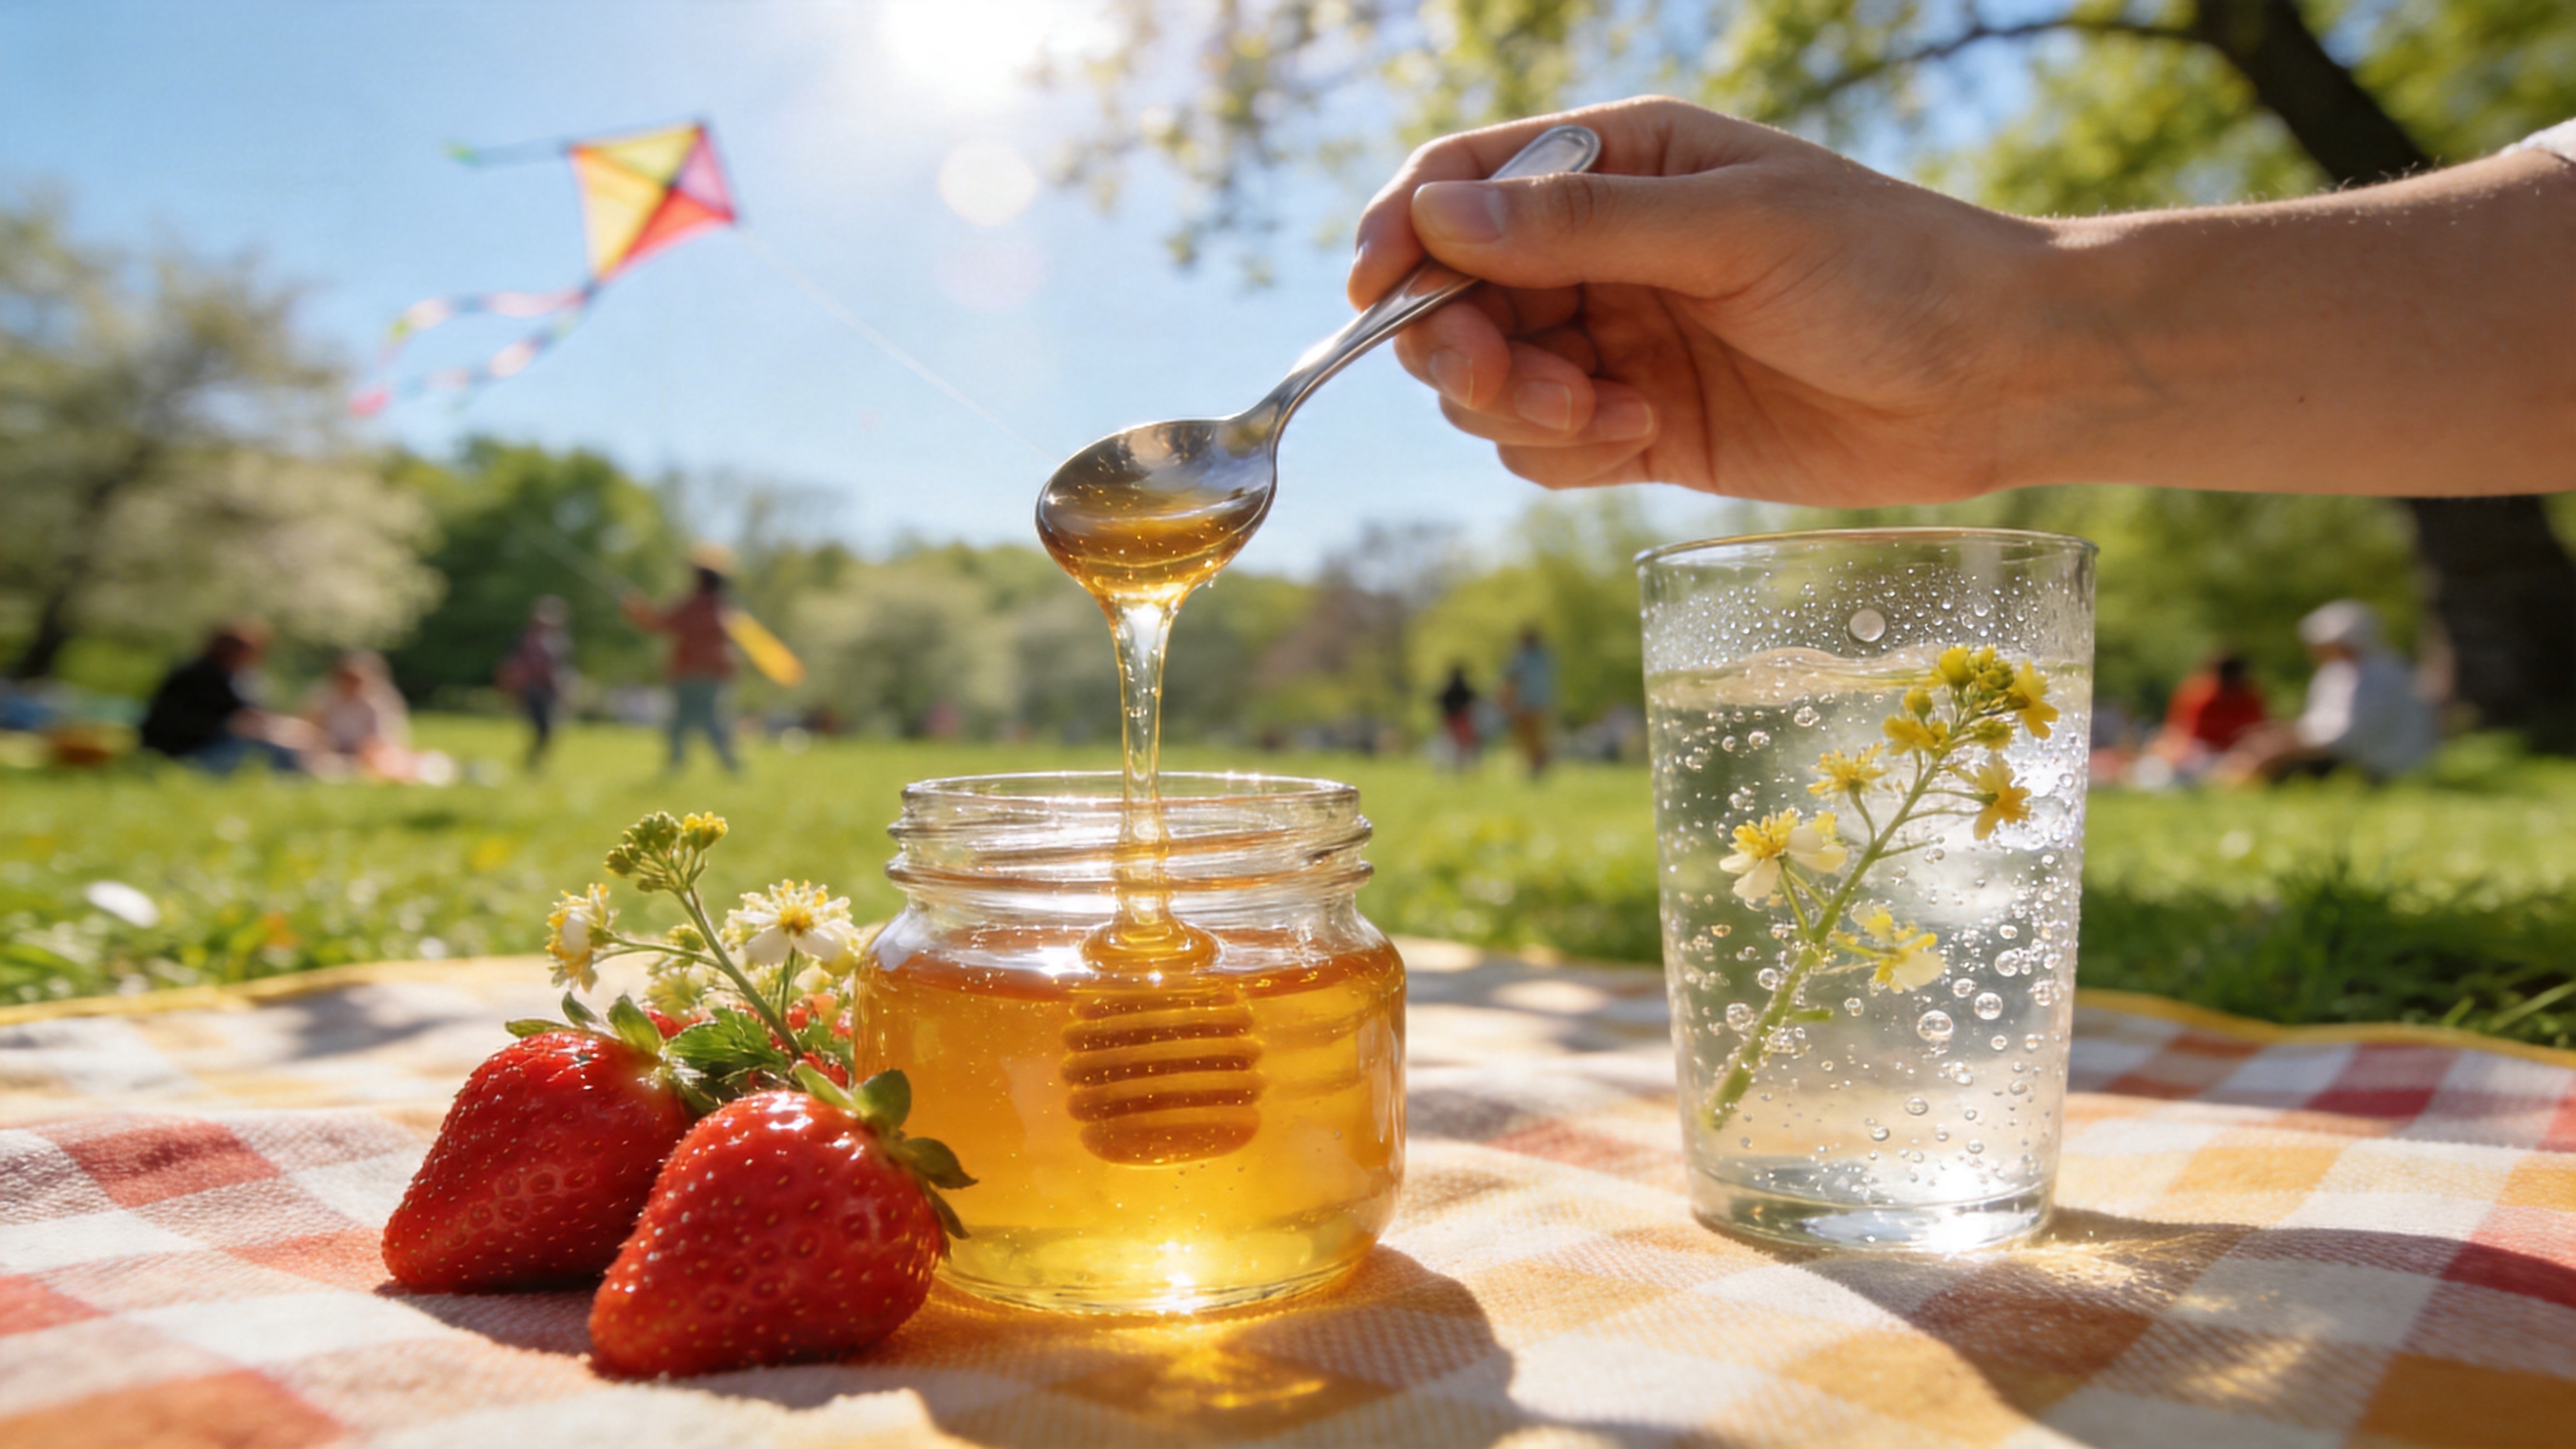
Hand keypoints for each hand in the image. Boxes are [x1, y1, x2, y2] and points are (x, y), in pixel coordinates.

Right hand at [1348, 97, 2059, 506]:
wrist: (1996, 376)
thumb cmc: (1888, 269)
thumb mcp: (1733, 228)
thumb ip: (1583, 227)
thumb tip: (1437, 217)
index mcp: (1621, 163)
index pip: (1464, 180)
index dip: (1402, 232)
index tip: (1372, 292)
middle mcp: (1603, 247)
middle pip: (1457, 294)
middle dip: (1461, 344)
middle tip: (1514, 380)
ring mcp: (1617, 339)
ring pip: (1489, 381)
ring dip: (1518, 407)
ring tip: (1607, 418)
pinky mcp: (1639, 427)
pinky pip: (1542, 447)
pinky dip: (1562, 452)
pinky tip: (1636, 440)